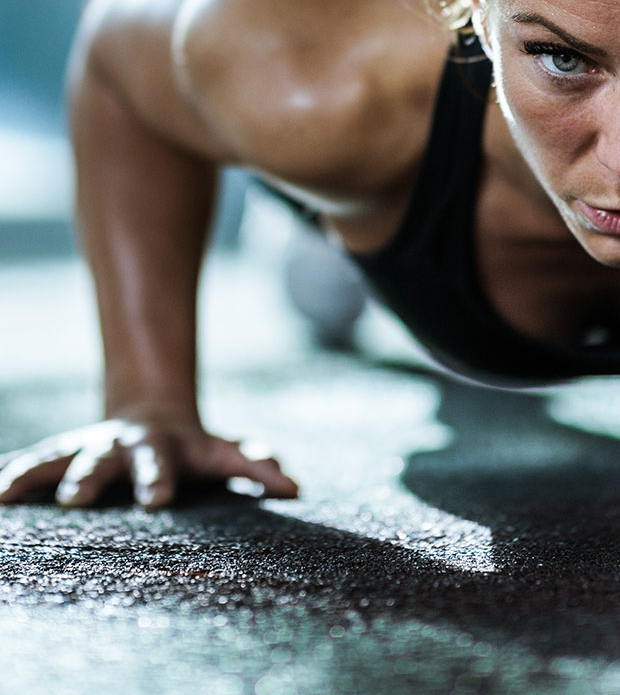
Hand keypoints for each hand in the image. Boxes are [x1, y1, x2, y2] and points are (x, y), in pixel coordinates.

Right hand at [0, 412, 299, 508]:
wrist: (154, 415)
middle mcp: (121, 446)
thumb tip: (295, 486)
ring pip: (58, 458)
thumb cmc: (196, 447)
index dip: (159, 480)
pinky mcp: (60, 458)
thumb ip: (258, 466)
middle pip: (106, 460)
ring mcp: (87, 449)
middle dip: (92, 476)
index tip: (156, 501)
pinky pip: (31, 464)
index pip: (164, 463)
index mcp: (164, 447)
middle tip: (80, 497)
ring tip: (7, 492)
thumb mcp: (227, 452)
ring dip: (36, 474)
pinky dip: (11, 476)